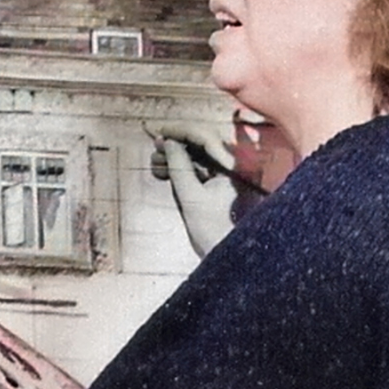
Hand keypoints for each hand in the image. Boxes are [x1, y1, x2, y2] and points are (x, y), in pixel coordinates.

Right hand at [146, 121, 237, 257]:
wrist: (229, 257)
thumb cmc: (214, 231)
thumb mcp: (191, 197)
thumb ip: (178, 166)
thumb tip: (168, 144)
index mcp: (233, 166)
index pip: (204, 136)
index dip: (179, 130)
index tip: (159, 132)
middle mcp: (234, 166)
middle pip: (202, 143)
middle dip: (176, 143)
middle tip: (154, 147)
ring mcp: (228, 175)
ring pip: (199, 155)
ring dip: (177, 156)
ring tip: (156, 163)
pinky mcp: (221, 185)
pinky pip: (201, 168)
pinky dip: (183, 168)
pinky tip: (164, 171)